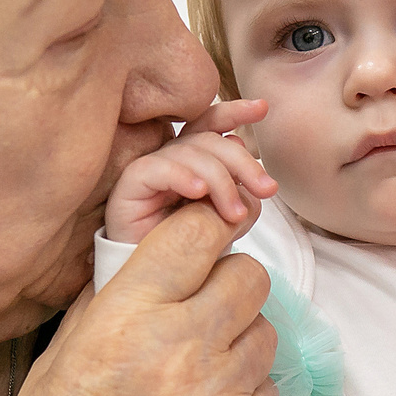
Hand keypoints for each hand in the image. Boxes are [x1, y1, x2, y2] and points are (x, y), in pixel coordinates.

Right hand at [0, 203, 279, 395]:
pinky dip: (245, 395)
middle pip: (250, 276)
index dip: (203, 229)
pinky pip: (269, 391)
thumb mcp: (56, 364)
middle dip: (227, 285)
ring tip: (197, 372)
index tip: (198, 242)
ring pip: (266, 334)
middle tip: (198, 312)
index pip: (198, 233)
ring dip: (239, 341)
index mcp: (124, 320)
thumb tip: (142, 262)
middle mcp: (181, 352)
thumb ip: (107, 306)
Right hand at [104, 99, 274, 244]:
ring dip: (221, 182)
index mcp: (193, 160)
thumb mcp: (225, 220)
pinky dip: (182, 177)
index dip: (236, 112)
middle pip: (208, 139)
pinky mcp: (129, 186)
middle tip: (267, 189)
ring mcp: (149, 169)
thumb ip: (239, 191)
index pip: (211, 125)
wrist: (157, 287)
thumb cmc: (191, 254)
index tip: (263, 108)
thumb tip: (244, 157)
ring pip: (189, 153)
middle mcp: (171, 159)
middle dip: (243, 162)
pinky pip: (157, 168)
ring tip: (235, 215)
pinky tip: (199, 193)